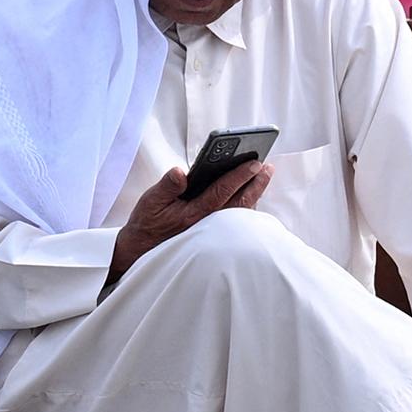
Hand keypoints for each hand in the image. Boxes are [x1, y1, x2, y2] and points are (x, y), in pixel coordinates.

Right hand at [108, 160, 272, 281]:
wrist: (143, 249)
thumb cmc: (148, 223)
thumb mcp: (151, 201)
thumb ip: (167, 186)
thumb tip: (180, 172)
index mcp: (194, 213)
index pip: (222, 191)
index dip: (240, 176)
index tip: (255, 163)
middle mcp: (208, 224)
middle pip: (239, 202)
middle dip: (256, 183)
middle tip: (268, 166)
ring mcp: (213, 230)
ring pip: (240, 212)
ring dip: (255, 193)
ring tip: (264, 176)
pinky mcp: (213, 233)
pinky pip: (236, 220)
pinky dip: (247, 206)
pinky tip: (252, 195)